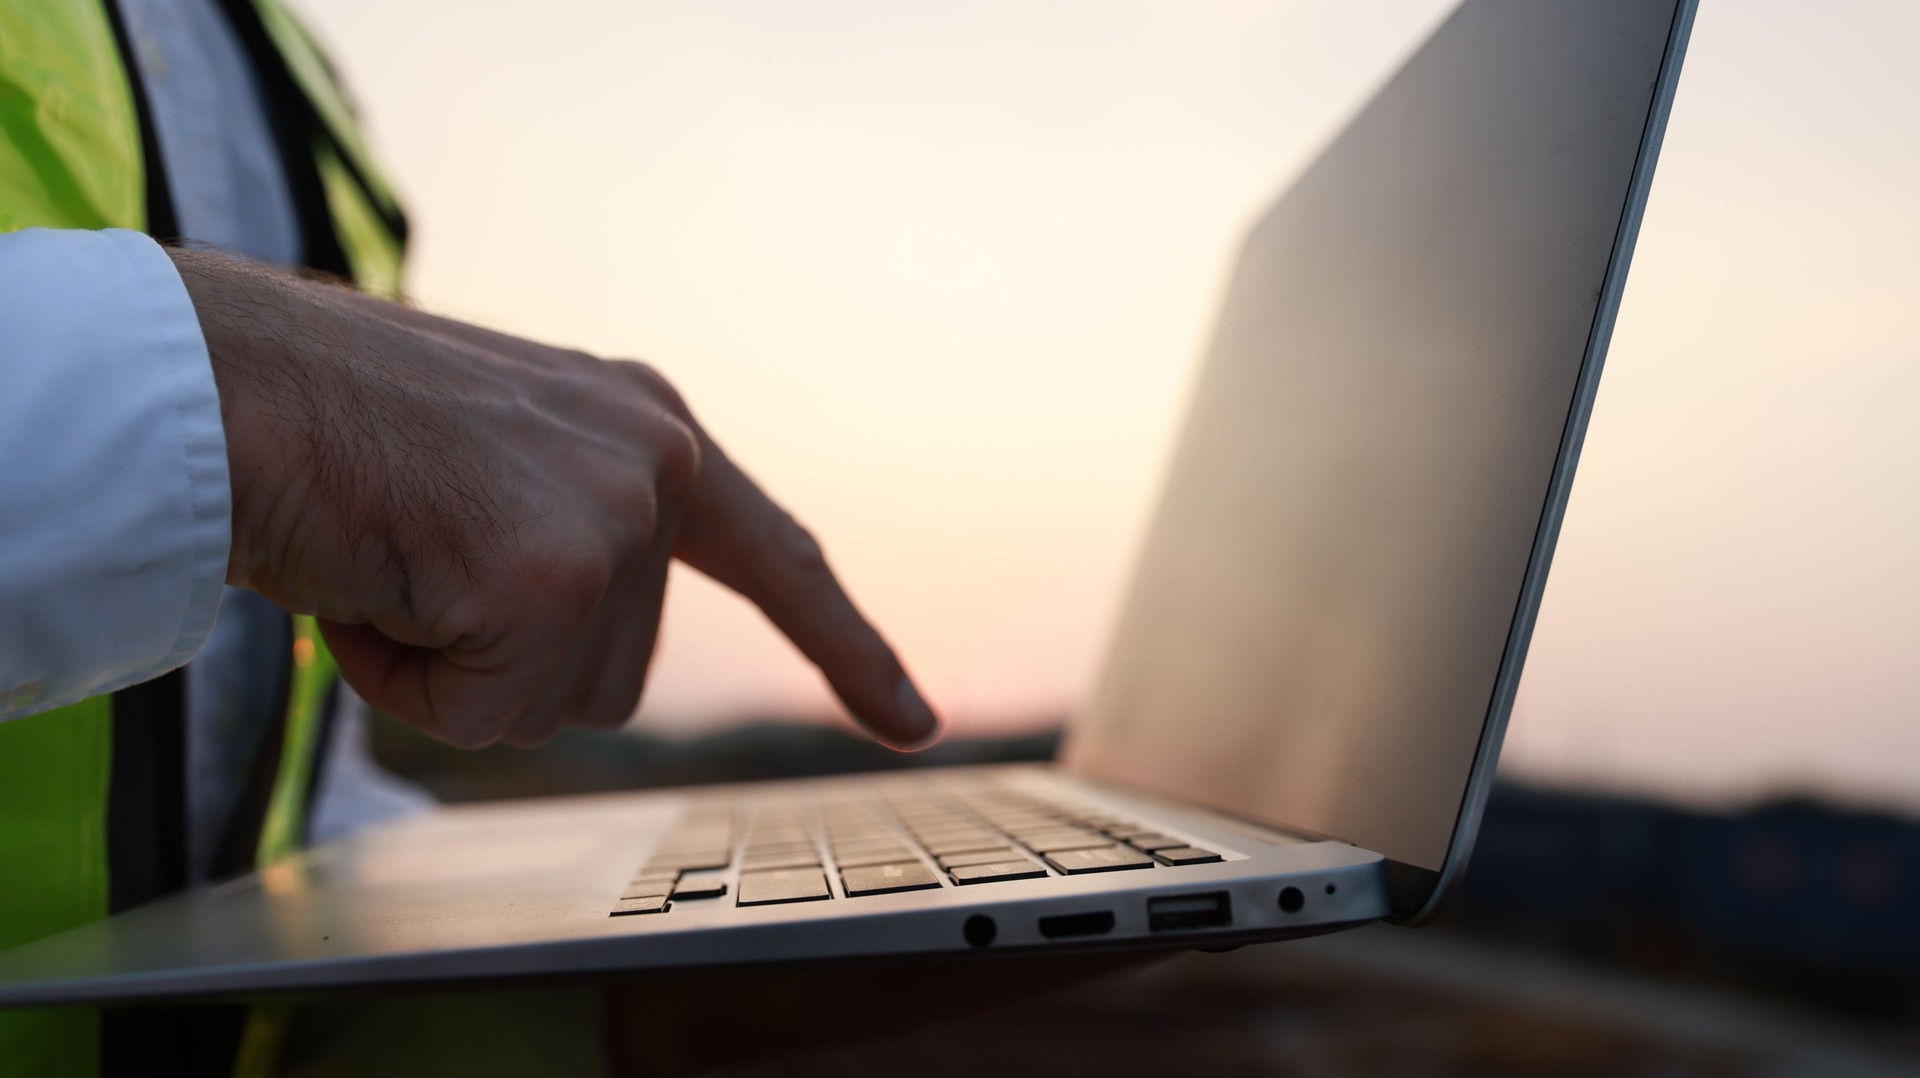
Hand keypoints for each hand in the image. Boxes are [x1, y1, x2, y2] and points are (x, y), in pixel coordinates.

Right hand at [170, 248, 939, 749]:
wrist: (220, 380)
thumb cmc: (329, 424)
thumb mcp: (500, 457)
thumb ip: (576, 530)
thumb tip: (589, 640)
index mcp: (645, 424)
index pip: (774, 555)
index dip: (843, 645)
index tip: (912, 720)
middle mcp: (654, 460)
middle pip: (613, 679)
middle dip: (499, 655)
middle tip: (412, 553)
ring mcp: (614, 515)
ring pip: (549, 704)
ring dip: (449, 664)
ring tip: (390, 555)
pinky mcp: (556, 572)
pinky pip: (482, 712)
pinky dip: (405, 677)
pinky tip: (372, 579)